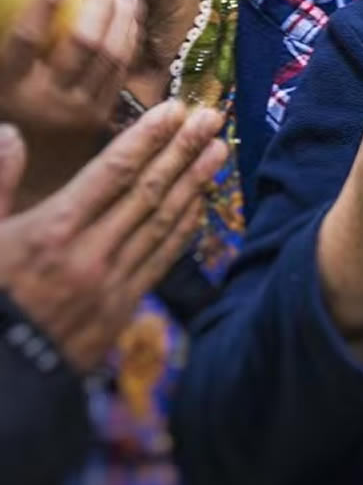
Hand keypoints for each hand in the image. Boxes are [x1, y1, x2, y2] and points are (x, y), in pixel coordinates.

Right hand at [0, 0, 142, 156]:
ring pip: (112, 55)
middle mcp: (44, 101)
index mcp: (7, 88)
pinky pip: (122, 71)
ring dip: (124, 18)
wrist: (19, 175)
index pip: (27, 38)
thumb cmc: (5, 109)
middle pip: (84, 42)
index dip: (43, 4)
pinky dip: (131, 40)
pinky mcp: (99, 118)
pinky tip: (132, 19)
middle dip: (100, 5)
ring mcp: (76, 112)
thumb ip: (12, 45)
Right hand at [0, 102, 227, 372]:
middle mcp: (90, 252)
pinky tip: (202, 204)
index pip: (112, 172)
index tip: (175, 109)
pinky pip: (161, 260)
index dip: (148, 137)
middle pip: (148, 191)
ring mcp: (112, 282)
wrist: (0, 375)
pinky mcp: (123, 308)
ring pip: (162, 222)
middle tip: (213, 118)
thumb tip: (11, 132)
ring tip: (219, 151)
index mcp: (52, 229)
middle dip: (183, 150)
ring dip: (194, 183)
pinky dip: (184, 229)